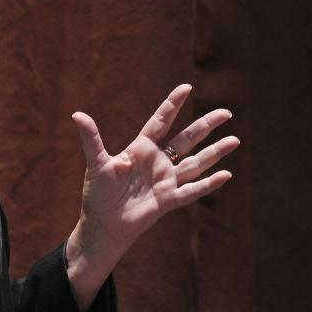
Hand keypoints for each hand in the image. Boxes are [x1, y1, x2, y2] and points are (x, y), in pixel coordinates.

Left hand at [71, 84, 239, 255]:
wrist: (103, 224)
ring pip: (195, 163)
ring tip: (235, 139)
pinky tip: (226, 175)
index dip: (172, 105)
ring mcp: (165, 181)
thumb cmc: (98, 193)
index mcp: (141, 149)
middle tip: (226, 112)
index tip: (186, 87)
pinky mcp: (168, 200)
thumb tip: (77, 114)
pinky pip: (192, 191)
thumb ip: (91, 138)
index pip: (161, 122)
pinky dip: (208, 184)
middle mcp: (157, 162)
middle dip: (205, 125)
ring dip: (215, 153)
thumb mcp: (96, 163)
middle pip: (186, 139)